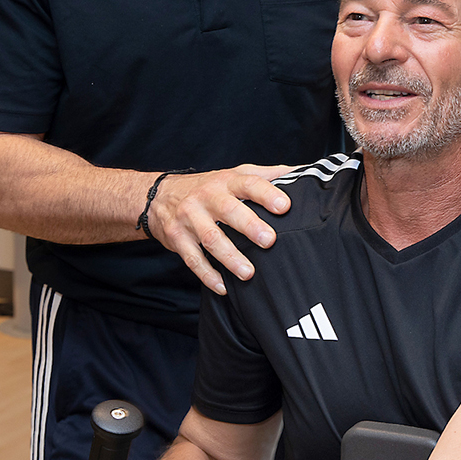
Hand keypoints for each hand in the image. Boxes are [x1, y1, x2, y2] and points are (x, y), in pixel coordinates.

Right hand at [146, 166, 293, 294]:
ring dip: (230, 257)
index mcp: (225, 181)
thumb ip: (266, 175)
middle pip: (229, 211)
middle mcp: (206, 198)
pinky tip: (223, 287)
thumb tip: (302, 172)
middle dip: (249, 226)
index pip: (248, 183)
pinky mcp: (177, 239)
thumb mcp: (233, 174)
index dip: (266, 194)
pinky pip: (192, 259)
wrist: (158, 196)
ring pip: (210, 239)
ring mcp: (189, 218)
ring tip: (249, 273)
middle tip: (270, 240)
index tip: (284, 205)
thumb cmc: (207, 187)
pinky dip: (207, 275)